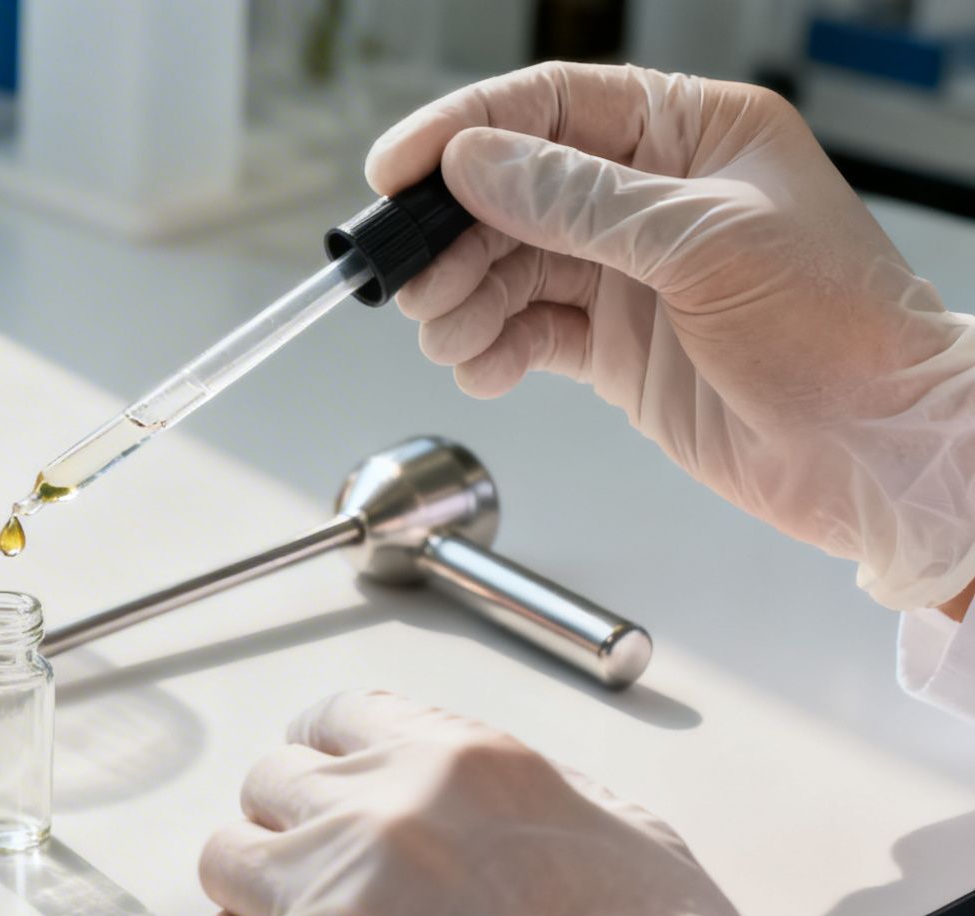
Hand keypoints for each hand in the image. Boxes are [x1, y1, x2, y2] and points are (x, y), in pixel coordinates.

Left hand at [193, 691, 840, 915]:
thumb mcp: (608, 819)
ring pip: (226, 859)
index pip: (336, 718)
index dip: (323, 754)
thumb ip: (505, 787)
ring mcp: (328, 899)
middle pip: (270, 784)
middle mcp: (378, 812)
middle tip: (315, 865)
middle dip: (290, 820)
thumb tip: (452, 790)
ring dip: (253, 887)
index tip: (318, 780)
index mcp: (454, 760)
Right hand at [368, 63, 974, 610]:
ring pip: (506, 266)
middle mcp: (654, 196)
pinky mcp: (616, 346)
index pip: (554, 106)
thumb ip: (577, 200)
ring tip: (451, 335)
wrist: (877, 451)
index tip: (397, 169)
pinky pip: (524, 332)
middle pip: (512, 191)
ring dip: (463, 300)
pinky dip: (491, 350)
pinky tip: (485, 369)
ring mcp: (630, 273)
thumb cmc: (841, 331)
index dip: (465, 130)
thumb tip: (474, 164)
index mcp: (693, 133)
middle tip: (413, 280)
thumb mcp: (702, 242)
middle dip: (453, 236)